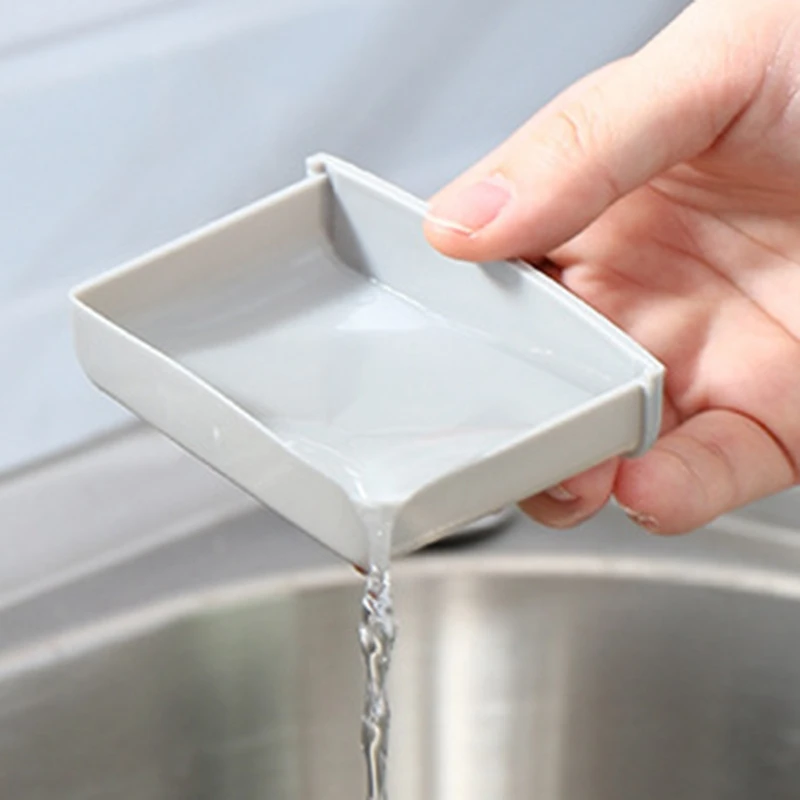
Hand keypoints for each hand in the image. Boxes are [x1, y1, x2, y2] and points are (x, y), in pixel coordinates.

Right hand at [424, 0, 799, 533]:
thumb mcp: (708, 69)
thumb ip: (576, 145)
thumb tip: (457, 223)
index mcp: (592, 216)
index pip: (495, 284)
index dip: (456, 324)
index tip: (427, 356)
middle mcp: (632, 299)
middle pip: (539, 379)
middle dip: (508, 420)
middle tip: (486, 438)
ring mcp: (695, 365)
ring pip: (604, 442)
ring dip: (574, 471)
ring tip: (565, 474)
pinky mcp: (767, 420)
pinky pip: (702, 472)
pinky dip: (670, 490)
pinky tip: (644, 483)